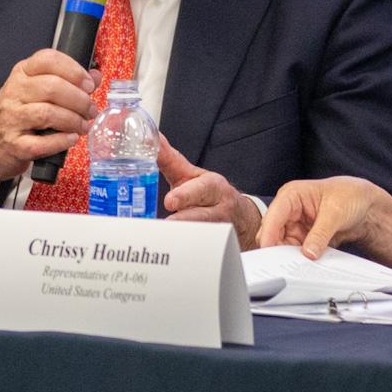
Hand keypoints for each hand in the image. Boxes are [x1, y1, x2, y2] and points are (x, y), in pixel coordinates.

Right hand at [0, 50, 97, 207]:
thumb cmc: (15, 114)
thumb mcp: (34, 91)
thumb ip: (65, 81)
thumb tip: (95, 76)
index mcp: (21, 74)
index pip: (48, 59)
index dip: (74, 69)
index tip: (89, 84)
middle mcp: (13, 93)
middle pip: (52, 87)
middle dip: (79, 99)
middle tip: (90, 109)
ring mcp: (11, 119)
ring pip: (47, 113)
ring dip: (73, 120)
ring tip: (83, 125)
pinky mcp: (14, 145)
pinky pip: (41, 143)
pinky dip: (61, 141)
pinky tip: (71, 138)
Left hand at [158, 134, 261, 249]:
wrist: (239, 217)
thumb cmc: (209, 194)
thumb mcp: (192, 175)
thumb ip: (169, 159)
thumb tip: (152, 138)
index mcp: (213, 187)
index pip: (202, 189)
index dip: (186, 195)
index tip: (170, 201)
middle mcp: (219, 208)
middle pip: (203, 216)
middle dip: (184, 220)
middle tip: (166, 224)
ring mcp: (218, 230)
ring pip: (202, 235)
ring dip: (182, 238)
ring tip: (163, 240)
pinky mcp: (215, 247)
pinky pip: (200, 250)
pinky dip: (185, 252)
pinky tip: (171, 253)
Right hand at [259, 178, 386, 259]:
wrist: (366, 204)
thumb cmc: (349, 195)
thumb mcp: (335, 213)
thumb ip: (320, 234)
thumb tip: (308, 253)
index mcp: (291, 195)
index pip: (273, 216)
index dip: (268, 234)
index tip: (269, 252)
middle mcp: (289, 210)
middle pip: (273, 233)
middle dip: (277, 249)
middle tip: (284, 265)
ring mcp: (296, 225)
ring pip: (283, 245)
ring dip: (289, 256)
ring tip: (299, 267)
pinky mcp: (303, 238)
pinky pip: (296, 251)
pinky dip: (300, 259)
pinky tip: (307, 265)